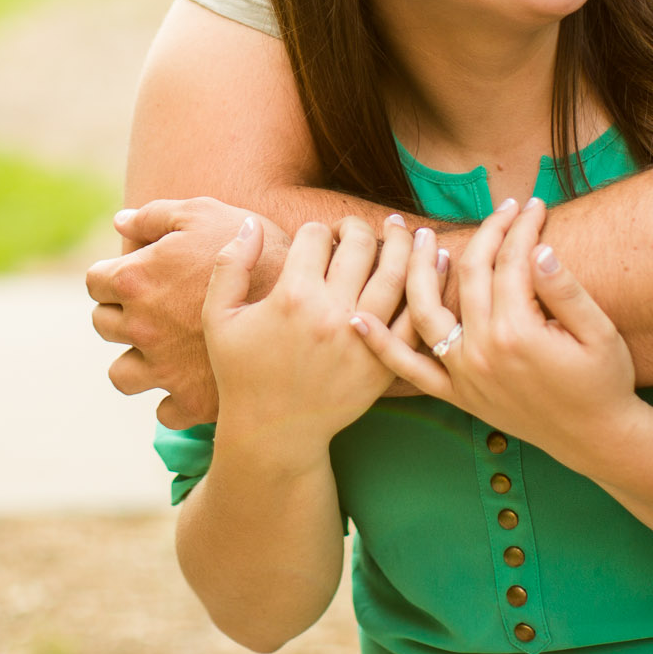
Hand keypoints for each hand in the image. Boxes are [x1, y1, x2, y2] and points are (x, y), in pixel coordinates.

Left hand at [87, 197, 287, 427]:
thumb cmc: (254, 246)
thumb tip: (121, 223)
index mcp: (137, 280)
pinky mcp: (192, 401)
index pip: (95, 281)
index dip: (114, 274)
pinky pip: (164, 412)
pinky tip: (189, 382)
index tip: (138, 273)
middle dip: (121, 313)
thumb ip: (155, 216)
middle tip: (153, 307)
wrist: (306, 297)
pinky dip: (171, 400)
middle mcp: (141, 327)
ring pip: (122, 374)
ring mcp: (164, 368)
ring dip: (135, 361)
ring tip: (162, 350)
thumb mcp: (204, 214)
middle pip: (103, 324)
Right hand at [205, 214, 410, 448]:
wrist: (273, 431)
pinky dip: (428, 283)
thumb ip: (230, 264)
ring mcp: (362, 339)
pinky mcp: (383, 362)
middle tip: (352, 231)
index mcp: (292, 297)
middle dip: (355, 226)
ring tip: (399, 229)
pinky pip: (413, 317)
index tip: (313, 240)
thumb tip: (250, 222)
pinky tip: (433, 260)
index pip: (314, 235)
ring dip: (401, 242)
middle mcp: (331, 314)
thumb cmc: (242, 371)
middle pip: (359, 245)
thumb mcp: (219, 316)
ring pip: (395, 272)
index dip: (314, 230)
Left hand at [352, 197, 642, 475]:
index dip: (522, 227)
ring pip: (425, 311)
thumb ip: (566, 290)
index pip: (511, 260)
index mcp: (519, 331)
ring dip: (417, 269)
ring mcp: (464, 373)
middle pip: (469, 274)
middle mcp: (482, 350)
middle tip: (501, 209)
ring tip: (420, 237)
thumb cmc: (603, 382)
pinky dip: (381, 345)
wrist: (596, 438)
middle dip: (485, 233)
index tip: (534, 205)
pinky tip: (357, 318)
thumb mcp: (600, 333)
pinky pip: (409, 370)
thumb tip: (538, 249)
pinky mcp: (457, 394)